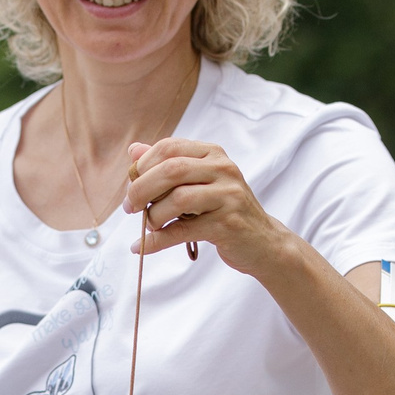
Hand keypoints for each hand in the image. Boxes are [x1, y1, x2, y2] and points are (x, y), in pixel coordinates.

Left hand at [120, 137, 292, 278]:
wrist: (263, 242)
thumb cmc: (224, 210)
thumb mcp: (198, 182)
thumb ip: (167, 166)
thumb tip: (133, 151)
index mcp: (213, 153)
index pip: (169, 148)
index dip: (143, 166)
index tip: (131, 186)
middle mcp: (223, 169)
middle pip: (171, 170)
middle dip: (141, 189)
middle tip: (130, 207)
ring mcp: (228, 196)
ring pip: (177, 199)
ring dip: (153, 216)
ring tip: (148, 227)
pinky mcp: (227, 224)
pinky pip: (183, 230)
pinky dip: (157, 241)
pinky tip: (142, 246)